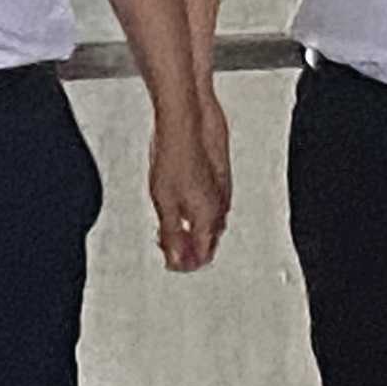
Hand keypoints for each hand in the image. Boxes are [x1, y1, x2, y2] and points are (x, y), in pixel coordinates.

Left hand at [149, 110, 229, 273]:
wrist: (186, 122)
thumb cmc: (174, 157)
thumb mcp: (163, 203)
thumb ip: (171, 234)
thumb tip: (174, 259)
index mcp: (208, 218)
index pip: (202, 255)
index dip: (184, 263)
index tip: (169, 261)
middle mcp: (221, 207)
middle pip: (209, 241)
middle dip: (189, 248)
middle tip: (168, 246)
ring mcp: (223, 191)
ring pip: (212, 223)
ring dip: (194, 230)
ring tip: (172, 226)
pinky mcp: (220, 177)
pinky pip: (213, 205)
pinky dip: (198, 212)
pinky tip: (184, 204)